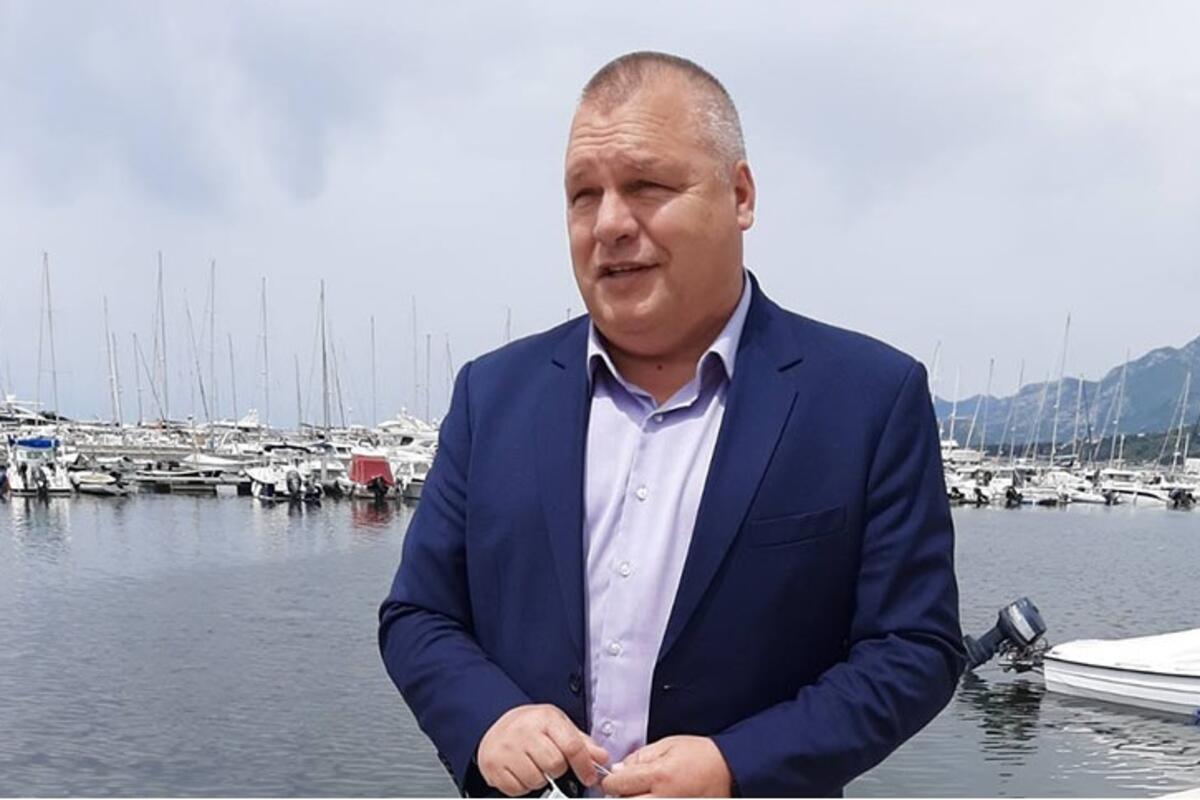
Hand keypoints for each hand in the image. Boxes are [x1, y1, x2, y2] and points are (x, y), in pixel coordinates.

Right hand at [477, 704, 609, 796]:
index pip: (572, 746)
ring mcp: (506, 748)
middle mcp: (524, 731)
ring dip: (540, 779)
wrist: (495, 726)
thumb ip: (581, 743)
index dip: (585, 766)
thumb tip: (601, 758)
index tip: (590, 777)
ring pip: (536, 780)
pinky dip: (523, 786)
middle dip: (558, 770)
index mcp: (545, 718)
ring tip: (535, 765)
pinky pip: (517, 789)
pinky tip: (521, 771)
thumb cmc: (532, 727)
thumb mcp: (558, 726)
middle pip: (554, 766)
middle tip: (552, 764)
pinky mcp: (493, 766)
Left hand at [601, 735, 731, 797]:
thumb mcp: (668, 745)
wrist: (730, 771)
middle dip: (621, 795)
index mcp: (659, 776)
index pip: (617, 784)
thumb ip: (640, 758)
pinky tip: (655, 796)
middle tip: (628, 788)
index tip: (614, 779)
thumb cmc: (702, 756)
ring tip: (645, 792)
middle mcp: (664, 798)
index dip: (611, 780)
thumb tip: (618, 771)